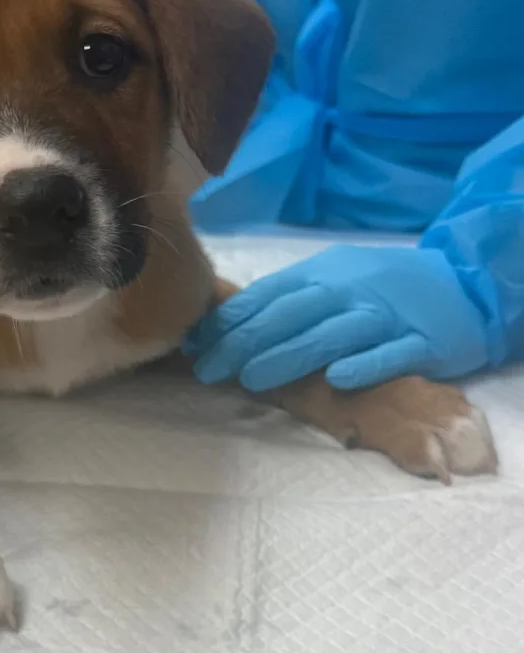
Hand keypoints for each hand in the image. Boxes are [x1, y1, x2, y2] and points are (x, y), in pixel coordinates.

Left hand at [184, 245, 489, 390]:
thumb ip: (286, 298)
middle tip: (206, 368)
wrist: (459, 282)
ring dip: (289, 354)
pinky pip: (390, 353)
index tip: (193, 344)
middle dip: (242, 341)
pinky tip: (337, 377)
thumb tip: (228, 322)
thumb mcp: (330, 279)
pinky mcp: (420, 341)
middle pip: (289, 315)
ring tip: (250, 378)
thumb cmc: (378, 285)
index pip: (265, 296)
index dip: (228, 321)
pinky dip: (365, 364)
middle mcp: (348, 292)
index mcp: (321, 275)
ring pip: (332, 333)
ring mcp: (384, 316)